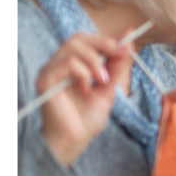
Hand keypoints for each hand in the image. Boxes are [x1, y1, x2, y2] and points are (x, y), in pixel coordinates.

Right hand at [36, 33, 133, 167]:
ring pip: (74, 47)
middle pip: (79, 38)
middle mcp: (59, 65)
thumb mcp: (108, 89)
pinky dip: (84, 73)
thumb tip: (127, 43)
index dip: (108, 38)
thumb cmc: (86, 119)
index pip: (88, 42)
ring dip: (95, 62)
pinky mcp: (46, 79)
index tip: (129, 35)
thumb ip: (115, 67)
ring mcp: (51, 70)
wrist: (74, 141)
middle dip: (104, 43)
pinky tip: (86, 89)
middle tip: (121, 53)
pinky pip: (68, 63)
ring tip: (102, 81)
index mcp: (72, 66)